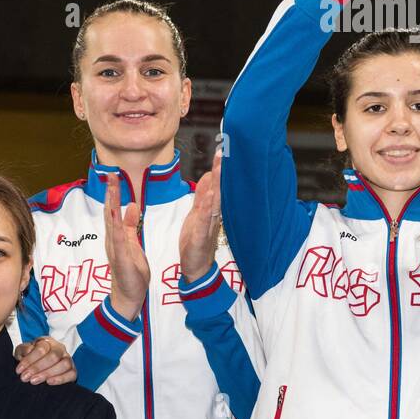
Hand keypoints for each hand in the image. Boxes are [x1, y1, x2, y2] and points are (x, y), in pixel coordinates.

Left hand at [13, 336, 77, 385]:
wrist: (36, 369)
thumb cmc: (29, 359)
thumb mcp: (22, 352)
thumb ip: (23, 350)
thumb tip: (29, 351)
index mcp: (47, 342)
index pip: (41, 348)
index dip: (30, 360)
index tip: (19, 371)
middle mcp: (59, 348)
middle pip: (53, 356)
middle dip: (38, 368)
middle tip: (25, 378)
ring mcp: (67, 359)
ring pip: (64, 364)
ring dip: (48, 373)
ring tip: (34, 381)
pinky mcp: (72, 370)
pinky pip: (72, 373)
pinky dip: (61, 378)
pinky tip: (49, 382)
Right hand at [104, 172, 149, 320]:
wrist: (128, 295)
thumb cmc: (130, 270)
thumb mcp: (132, 242)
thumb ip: (130, 224)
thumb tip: (131, 204)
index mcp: (116, 234)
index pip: (113, 209)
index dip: (113, 191)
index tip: (114, 174)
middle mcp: (112, 238)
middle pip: (109, 210)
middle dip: (110, 192)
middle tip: (110, 173)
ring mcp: (115, 247)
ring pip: (111, 221)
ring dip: (111, 204)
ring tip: (111, 187)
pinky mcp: (121, 257)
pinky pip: (118, 238)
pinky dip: (117, 225)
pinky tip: (116, 214)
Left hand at [179, 152, 221, 284]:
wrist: (195, 268)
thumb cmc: (196, 242)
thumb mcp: (196, 214)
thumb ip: (202, 196)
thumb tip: (208, 175)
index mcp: (210, 208)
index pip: (216, 185)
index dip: (218, 168)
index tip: (222, 150)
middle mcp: (212, 214)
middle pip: (218, 189)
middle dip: (221, 170)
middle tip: (224, 152)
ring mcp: (209, 224)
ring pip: (215, 201)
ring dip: (217, 184)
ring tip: (219, 167)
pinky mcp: (202, 236)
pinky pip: (206, 219)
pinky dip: (209, 206)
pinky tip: (211, 194)